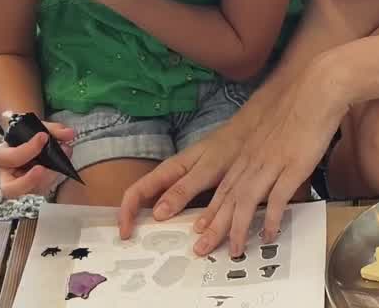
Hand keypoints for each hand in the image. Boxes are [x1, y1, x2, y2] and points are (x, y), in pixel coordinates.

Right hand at [0, 120, 76, 198]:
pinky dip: (57, 176)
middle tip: (42, 169)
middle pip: (10, 189)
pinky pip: (47, 187)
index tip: (43, 137)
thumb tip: (69, 133)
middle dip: (28, 180)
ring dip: (49, 176)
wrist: (33, 142)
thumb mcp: (38, 127)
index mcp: (2, 157)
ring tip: (61, 160)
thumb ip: (54, 129)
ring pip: (34, 190)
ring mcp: (24, 185)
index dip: (25, 150)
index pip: (6, 158)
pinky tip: (63, 165)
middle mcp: (10, 176)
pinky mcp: (38, 188)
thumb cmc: (30, 136)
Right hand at [117, 117, 251, 239]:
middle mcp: (173, 177)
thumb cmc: (228, 145)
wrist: (252, 133)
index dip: (126, 213)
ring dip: (158, 226)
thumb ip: (183, 189)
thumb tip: (157, 213)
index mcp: (169, 170)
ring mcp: (185, 184)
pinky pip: (182, 209)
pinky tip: (187, 235)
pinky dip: (179, 223)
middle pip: (145, 202)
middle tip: (139, 244)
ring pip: (163, 207)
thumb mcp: (206, 169)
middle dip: (138, 222)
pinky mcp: (198, 190)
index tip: (126, 233)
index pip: (136, 192)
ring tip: (159, 245)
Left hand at [194, 60, 348, 256]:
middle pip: (227, 198)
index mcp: (248, 152)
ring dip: (237, 229)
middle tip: (202, 249)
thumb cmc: (299, 108)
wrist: (316, 90)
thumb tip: (269, 171)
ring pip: (245, 202)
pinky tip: (268, 234)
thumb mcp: (274, 133)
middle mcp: (253, 160)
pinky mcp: (292, 166)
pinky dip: (270, 219)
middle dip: (213, 226)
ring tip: (235, 250)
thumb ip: (267, 153)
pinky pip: (276, 198)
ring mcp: (271, 163)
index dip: (210, 210)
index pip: (223, 187)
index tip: (199, 229)